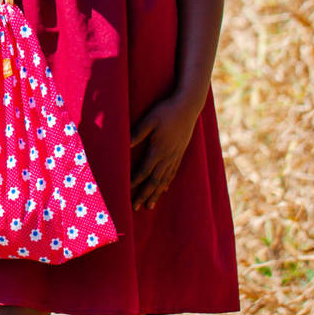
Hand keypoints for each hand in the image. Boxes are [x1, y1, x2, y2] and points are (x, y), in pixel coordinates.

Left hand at [129, 90, 204, 211]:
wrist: (188, 106)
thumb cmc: (166, 110)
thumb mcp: (149, 120)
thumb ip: (137, 134)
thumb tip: (124, 146)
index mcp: (158, 150)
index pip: (144, 172)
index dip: (134, 183)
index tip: (125, 193)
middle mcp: (168, 156)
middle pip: (154, 181)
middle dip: (144, 195)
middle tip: (135, 208)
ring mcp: (175, 155)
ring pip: (164, 180)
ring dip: (155, 194)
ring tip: (149, 206)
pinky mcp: (180, 152)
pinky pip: (173, 172)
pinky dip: (166, 183)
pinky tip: (163, 190)